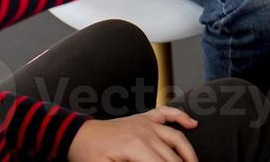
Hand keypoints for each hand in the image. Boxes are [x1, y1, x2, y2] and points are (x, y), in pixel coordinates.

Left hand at [67, 108, 198, 160]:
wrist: (77, 136)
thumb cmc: (88, 157)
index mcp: (136, 148)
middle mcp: (146, 132)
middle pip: (173, 156)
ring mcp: (146, 123)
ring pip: (176, 137)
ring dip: (189, 152)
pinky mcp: (144, 118)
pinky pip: (167, 113)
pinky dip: (181, 117)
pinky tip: (192, 124)